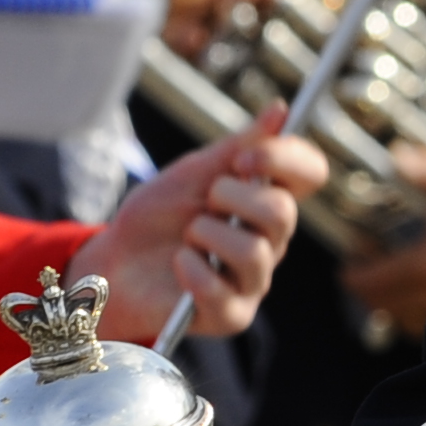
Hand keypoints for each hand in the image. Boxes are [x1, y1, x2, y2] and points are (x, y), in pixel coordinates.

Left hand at [72, 109, 324, 339]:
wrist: (115, 262)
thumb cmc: (158, 217)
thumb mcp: (193, 174)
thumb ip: (237, 148)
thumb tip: (280, 111)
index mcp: (267, 199)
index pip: (310, 172)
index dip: (286, 159)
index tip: (244, 159)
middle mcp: (270, 240)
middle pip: (283, 213)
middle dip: (231, 199)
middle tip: (202, 203)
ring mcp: (254, 280)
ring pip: (253, 252)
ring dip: (205, 235)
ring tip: (186, 240)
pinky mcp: (232, 315)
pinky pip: (222, 290)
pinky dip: (190, 270)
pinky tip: (178, 265)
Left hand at [338, 139, 425, 340]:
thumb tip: (397, 157)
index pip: (370, 284)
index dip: (354, 275)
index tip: (350, 265)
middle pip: (382, 306)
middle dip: (370, 288)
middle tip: (368, 268)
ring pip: (406, 322)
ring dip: (393, 304)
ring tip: (397, 282)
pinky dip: (421, 317)